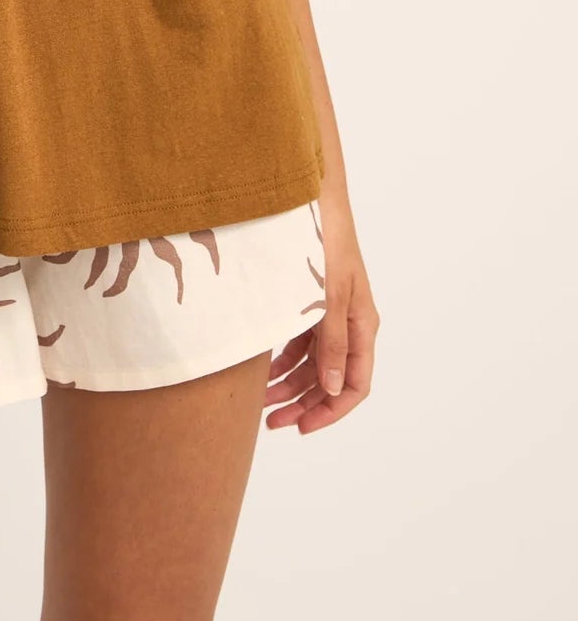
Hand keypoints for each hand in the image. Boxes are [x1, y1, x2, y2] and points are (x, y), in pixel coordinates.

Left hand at [264, 185, 378, 433]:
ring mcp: (328, 311)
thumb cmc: (323, 238)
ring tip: (259, 402)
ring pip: (312, 363)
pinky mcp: (308, 299)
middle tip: (270, 422)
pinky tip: (262, 370)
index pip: (354, 384)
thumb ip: (331, 342)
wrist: (307, 193)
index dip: (330, 411)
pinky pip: (299, 341)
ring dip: (288, 385)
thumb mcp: (327, 294)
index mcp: (361, 323)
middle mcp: (348, 321)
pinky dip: (282, 359)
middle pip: (329, 379)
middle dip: (302, 404)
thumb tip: (330, 389)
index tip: (301, 428)